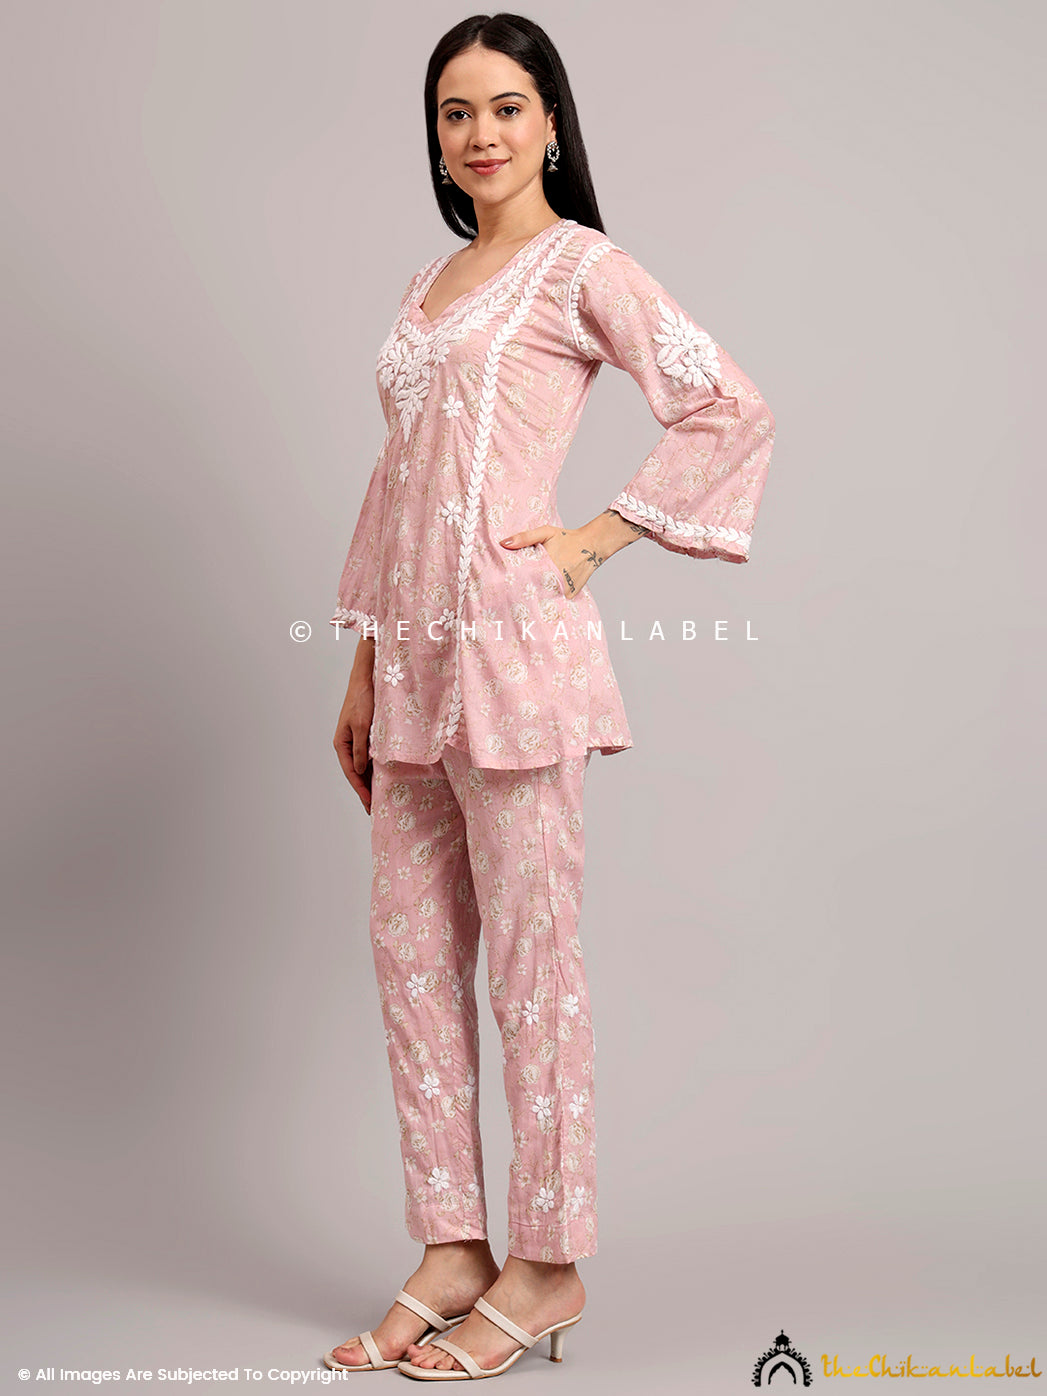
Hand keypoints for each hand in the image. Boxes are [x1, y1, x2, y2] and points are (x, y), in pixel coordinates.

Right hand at [333, 637, 375, 813]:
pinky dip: (374, 768)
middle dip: (364, 790)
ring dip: (369, 780)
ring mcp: (356, 739)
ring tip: (378, 797)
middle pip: (355, 772)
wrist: (367, 678)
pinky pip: (369, 756)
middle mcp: (347, 744)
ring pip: (363, 765)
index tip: (369, 804)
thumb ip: (361, 749)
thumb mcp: (362, 726)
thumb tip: (361, 771)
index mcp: (341, 743)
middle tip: (374, 808)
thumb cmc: (362, 700)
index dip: (360, 790)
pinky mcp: (366, 734)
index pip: (351, 772)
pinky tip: (383, 776)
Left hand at [499, 524, 602, 600]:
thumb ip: (525, 538)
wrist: (593, 545)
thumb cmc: (567, 537)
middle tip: (509, 594)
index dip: (514, 582)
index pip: (524, 580)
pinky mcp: (570, 594)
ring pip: (544, 597)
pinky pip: (555, 598)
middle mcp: (555, 581)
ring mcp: (563, 590)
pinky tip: (541, 596)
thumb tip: (503, 543)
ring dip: (536, 596)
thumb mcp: (545, 532)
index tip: (504, 586)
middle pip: (533, 591)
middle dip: (523, 591)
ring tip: (523, 598)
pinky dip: (548, 597)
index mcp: (546, 567)